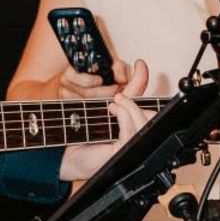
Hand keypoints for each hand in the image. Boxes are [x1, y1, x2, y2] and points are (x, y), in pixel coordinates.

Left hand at [60, 56, 150, 181]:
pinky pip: (130, 130)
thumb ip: (128, 91)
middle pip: (152, 118)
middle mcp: (135, 141)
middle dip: (137, 103)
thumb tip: (140, 66)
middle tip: (119, 96)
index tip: (139, 67)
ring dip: (129, 107)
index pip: (151, 111)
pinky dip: (123, 115)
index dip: (147, 92)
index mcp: (135, 130)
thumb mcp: (110, 107)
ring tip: (114, 102)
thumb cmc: (85, 133)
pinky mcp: (121, 153)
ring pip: (143, 123)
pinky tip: (112, 109)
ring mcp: (130, 148)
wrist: (67, 152)